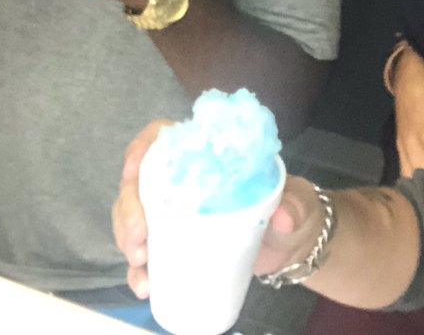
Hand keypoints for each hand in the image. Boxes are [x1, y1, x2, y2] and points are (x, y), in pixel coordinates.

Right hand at [112, 122, 326, 297]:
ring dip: (127, 239)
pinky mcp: (177, 243)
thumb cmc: (292, 207)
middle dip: (129, 210)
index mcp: (209, 157)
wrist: (293, 244)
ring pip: (134, 217)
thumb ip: (294, 203)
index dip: (142, 148)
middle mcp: (184, 181)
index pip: (164, 139)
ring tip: (140, 263)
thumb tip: (283, 217)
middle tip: (139, 238)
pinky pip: (145, 252)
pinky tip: (143, 284)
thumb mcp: (296, 201)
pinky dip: (138, 269)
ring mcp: (176, 213)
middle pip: (140, 183)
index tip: (132, 171)